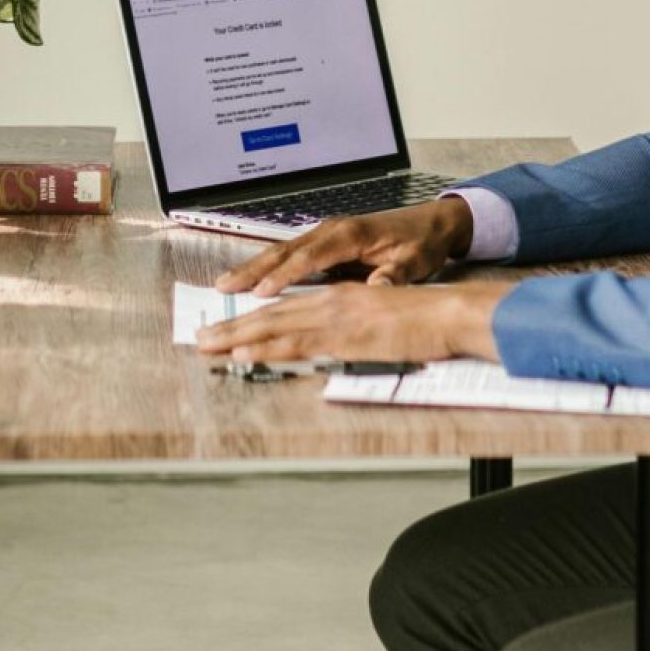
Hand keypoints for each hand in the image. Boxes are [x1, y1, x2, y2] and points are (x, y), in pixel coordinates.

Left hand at [196, 280, 506, 366]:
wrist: (449, 313)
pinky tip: (246, 353)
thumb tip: (325, 344)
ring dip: (238, 337)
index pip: (285, 309)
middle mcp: (330, 301)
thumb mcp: (378, 321)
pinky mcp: (345, 336)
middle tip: (200, 340)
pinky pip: (298, 342)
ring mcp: (335, 317)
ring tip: (209, 346)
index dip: (251, 320)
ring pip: (276, 325)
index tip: (224, 330)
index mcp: (337, 297)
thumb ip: (349, 330)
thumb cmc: (422, 320)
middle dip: (232, 327)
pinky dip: (268, 347)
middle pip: (271, 314)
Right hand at [213, 197, 475, 295]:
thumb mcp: (415, 263)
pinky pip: (291, 254)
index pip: (310, 257)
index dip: (284, 275)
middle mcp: (332, 230)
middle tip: (223, 286)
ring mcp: (326, 233)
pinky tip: (250, 280)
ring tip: (224, 283)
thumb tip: (375, 290)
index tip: (261, 293)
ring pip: (282, 251)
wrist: (432, 224)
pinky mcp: (325, 241)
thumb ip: (392, 277)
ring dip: (253, 267)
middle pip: (285, 250)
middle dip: (253, 269)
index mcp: (351, 235)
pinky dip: (267, 266)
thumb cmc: (421, 244)